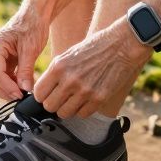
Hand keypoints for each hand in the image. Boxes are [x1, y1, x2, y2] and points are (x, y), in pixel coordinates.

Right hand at [0, 6, 49, 99]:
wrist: (34, 15)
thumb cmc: (32, 26)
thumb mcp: (31, 48)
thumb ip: (26, 70)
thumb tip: (24, 90)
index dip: (8, 88)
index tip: (22, 95)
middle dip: (6, 91)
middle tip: (23, 97)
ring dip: (8, 89)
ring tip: (24, 92)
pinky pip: (1, 78)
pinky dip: (10, 84)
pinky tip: (23, 85)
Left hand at [32, 21, 149, 118]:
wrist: (121, 45)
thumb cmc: (94, 48)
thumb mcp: (68, 55)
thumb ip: (55, 72)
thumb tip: (44, 90)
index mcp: (59, 67)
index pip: (39, 93)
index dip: (41, 95)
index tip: (47, 94)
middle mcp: (70, 80)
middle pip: (49, 106)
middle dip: (53, 103)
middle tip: (60, 97)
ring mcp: (85, 91)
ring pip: (64, 113)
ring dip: (67, 108)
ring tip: (73, 98)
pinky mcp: (99, 99)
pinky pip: (82, 114)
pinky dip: (82, 109)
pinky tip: (86, 99)